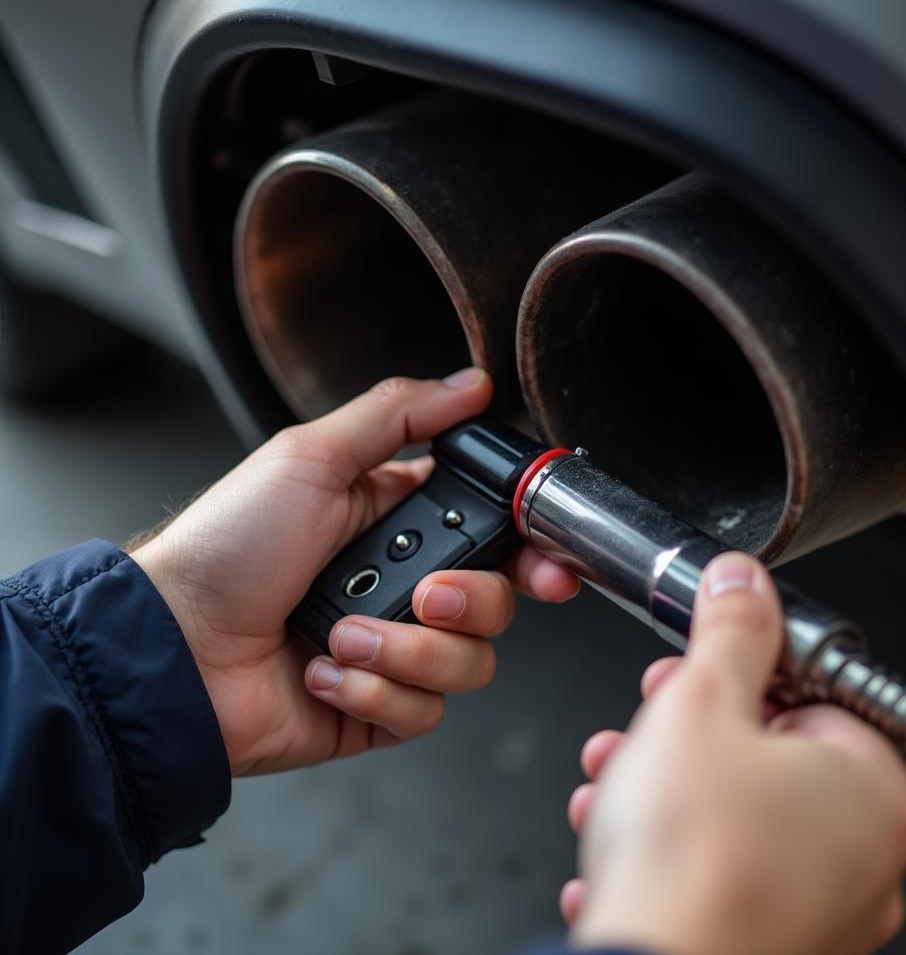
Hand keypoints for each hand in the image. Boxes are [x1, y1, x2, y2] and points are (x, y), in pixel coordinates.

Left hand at [132, 370, 577, 775]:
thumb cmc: (227, 547)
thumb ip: (397, 415)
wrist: (170, 649)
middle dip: (469, 601)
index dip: (531, 547)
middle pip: (497, 601)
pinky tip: (322, 671)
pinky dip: (373, 690)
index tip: (546, 559)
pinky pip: (424, 711)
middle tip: (425, 593)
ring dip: (404, 649)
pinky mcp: (377, 707)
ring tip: (338, 632)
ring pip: (470, 662)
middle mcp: (403, 586)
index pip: (493, 531)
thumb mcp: (310, 458)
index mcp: (396, 521)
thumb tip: (468, 384)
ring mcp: (393, 649)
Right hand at [563, 552, 905, 954]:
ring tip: (608, 788)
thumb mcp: (700, 701)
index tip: (687, 678)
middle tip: (641, 728)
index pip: (808, 696)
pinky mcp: (772, 945)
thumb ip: (730, 630)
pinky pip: (716, 878)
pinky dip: (668, 856)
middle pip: (763, 758)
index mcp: (870, 790)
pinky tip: (618, 850)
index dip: (732, 676)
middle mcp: (864, 858)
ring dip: (660, 792)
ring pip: (732, 819)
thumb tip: (743, 581)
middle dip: (680, 736)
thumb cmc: (689, 855)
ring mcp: (821, 912)